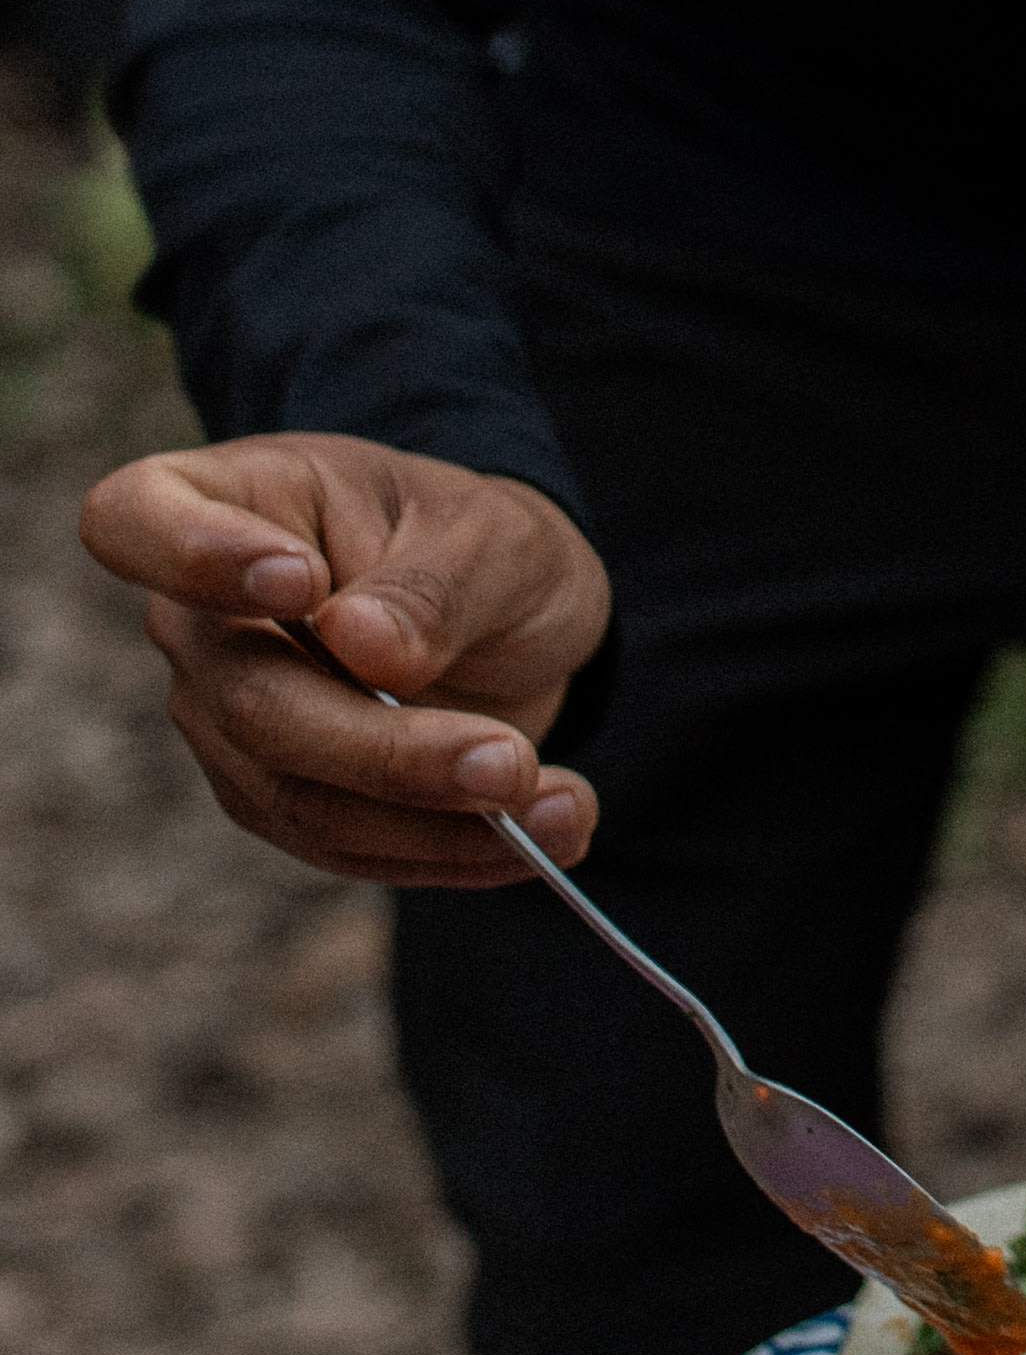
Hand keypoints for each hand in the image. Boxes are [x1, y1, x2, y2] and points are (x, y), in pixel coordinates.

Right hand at [78, 432, 611, 885]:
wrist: (509, 611)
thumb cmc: (478, 543)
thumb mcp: (489, 534)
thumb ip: (430, 586)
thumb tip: (360, 647)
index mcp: (223, 502)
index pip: (133, 521)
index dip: (194, 555)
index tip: (299, 579)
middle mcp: (201, 621)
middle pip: (250, 703)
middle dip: (386, 750)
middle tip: (509, 765)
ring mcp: (229, 718)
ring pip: (299, 796)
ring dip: (436, 821)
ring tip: (562, 810)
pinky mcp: (281, 796)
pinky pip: (347, 845)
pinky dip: (450, 852)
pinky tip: (547, 837)